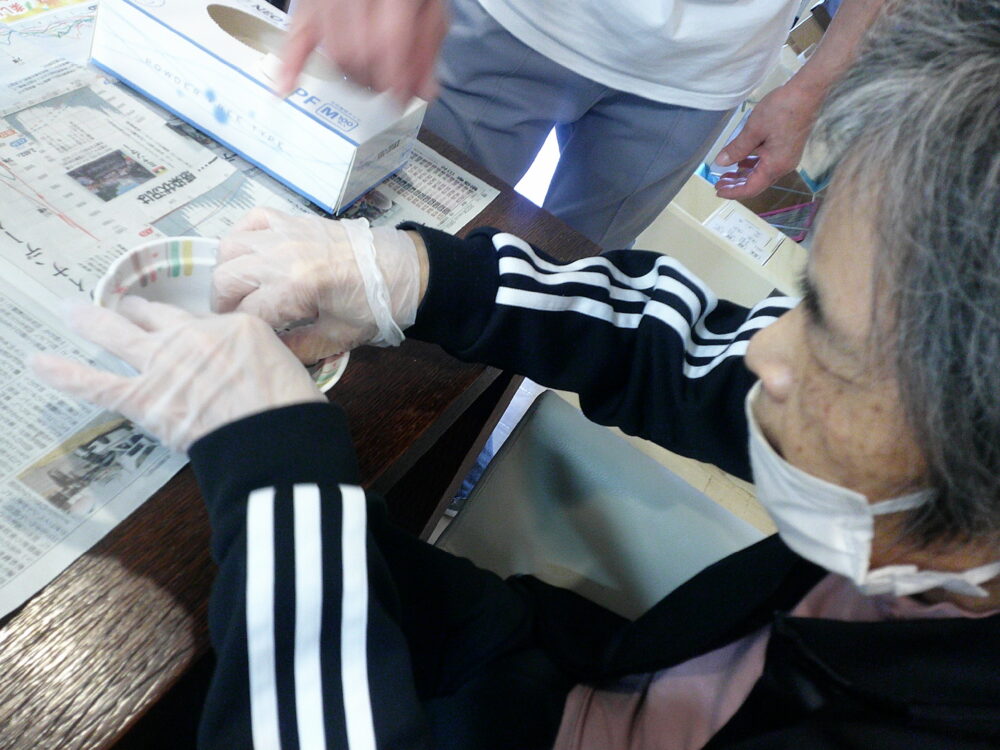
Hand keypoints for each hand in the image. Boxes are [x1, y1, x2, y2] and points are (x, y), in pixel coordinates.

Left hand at [29, 297, 324, 452]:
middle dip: (135, 310)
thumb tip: (257, 377)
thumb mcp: (288, 369)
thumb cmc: (291, 406)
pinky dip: (64, 372)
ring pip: (115, 335)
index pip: (201, 319)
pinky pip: (95, 382)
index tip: (178, 321)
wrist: (274, 431)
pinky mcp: (144, 397)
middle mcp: (192, 336)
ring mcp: (163, 364)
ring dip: (90, 321)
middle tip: (125, 306)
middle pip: (154, 315)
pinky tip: (39, 363)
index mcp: (232, 326)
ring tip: (70, 310)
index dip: (184, 320)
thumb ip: (262, 364)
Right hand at [214, 207, 422, 363]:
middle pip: (225, 279)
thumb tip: (267, 350)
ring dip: (228, 272)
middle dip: (225, 305)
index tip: (248, 338)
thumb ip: (297, 348)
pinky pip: (250, 220)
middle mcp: (283, 254)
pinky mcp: (292, 219)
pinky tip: (250, 257)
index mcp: (297, 286)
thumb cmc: (373, 306)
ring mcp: (285, 232)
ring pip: (229, 248)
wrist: (401, 269)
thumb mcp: (337, 337)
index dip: (242, 330)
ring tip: (242, 291)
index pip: (246, 312)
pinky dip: (241, 238)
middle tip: (238, 318)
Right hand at [278, 0, 448, 101]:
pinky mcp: (306, 4)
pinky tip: (285, 87)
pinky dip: (290, 63)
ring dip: (351, 76)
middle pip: (359, 53)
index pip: (389, 41)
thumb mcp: (427, 6)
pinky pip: (294, 35)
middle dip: (376, 80)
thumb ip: (426, 45)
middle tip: (387, 88)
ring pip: (334, 53)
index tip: (401, 97)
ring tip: (366, 78)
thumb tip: (424, 90)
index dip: (396, 78)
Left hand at [713, 81, 822, 199]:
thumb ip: (736, 149)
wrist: (807, 92)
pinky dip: (753, 164)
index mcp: (775, 165)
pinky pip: (768, 163)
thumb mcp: (753, 130)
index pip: (751, 189)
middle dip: (736, 185)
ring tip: (726, 173)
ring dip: (744, 174)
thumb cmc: (782, 109)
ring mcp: (787, 158)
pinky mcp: (788, 149)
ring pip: (762, 173)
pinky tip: (742, 159)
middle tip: (718, 183)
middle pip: (757, 183)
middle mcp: (783, 166)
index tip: (717, 191)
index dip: (733, 192)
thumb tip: (720, 162)